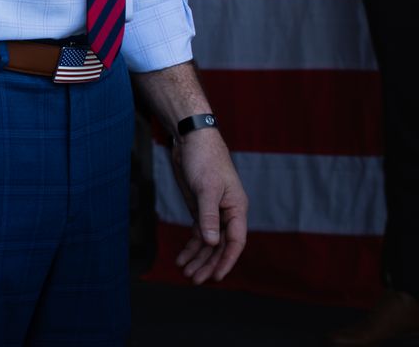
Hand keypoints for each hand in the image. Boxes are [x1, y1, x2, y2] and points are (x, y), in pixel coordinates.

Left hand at [169, 128, 247, 284]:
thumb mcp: (207, 188)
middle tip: (194, 280)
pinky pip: (198, 233)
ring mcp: (213, 212)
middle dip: (208, 263)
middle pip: (220, 246)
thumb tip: (212, 242)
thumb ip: (209, 216)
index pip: (235, 242)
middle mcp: (227, 213)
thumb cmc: (205, 159)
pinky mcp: (200, 209)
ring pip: (208, 242)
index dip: (226, 260)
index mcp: (236, 209)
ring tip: (186, 273)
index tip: (215, 277)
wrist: (191, 139)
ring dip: (198, 258)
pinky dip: (191, 246)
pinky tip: (182, 258)